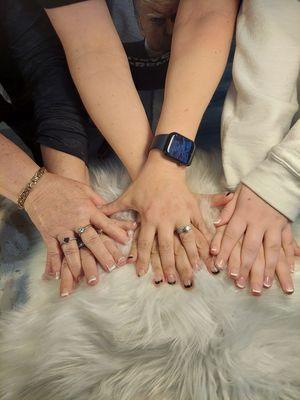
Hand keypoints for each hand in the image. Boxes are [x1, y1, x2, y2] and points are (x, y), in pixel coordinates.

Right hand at [25, 172, 132, 291]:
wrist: (37, 186)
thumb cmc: (63, 186)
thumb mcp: (84, 189)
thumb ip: (97, 200)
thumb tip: (110, 209)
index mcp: (87, 209)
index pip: (105, 222)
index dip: (117, 232)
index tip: (127, 242)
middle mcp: (76, 220)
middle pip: (92, 241)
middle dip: (103, 255)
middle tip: (112, 268)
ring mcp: (61, 228)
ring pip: (73, 250)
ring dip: (81, 266)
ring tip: (89, 279)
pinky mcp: (48, 233)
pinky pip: (53, 251)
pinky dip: (55, 264)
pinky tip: (59, 276)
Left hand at [101, 153, 213, 283]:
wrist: (163, 166)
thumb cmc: (144, 182)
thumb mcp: (127, 196)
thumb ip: (112, 209)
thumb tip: (96, 214)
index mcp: (149, 218)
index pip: (145, 244)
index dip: (144, 260)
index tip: (143, 275)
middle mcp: (165, 219)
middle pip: (168, 246)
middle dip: (170, 265)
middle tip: (172, 280)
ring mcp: (181, 214)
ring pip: (187, 239)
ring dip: (191, 255)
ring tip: (195, 270)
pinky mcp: (192, 208)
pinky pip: (199, 225)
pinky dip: (204, 238)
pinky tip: (209, 250)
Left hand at [212, 184, 293, 290]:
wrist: (278, 176)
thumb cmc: (254, 186)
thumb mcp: (236, 194)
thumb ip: (226, 210)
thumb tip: (216, 224)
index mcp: (243, 214)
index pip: (231, 234)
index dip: (224, 250)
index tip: (219, 266)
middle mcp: (258, 222)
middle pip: (251, 247)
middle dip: (245, 267)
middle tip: (241, 283)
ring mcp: (274, 225)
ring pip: (271, 250)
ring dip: (268, 269)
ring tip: (264, 285)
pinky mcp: (286, 226)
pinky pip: (287, 244)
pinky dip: (288, 259)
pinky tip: (288, 272)